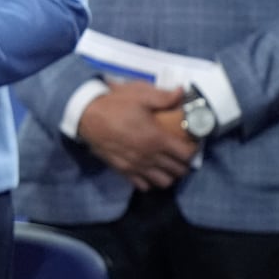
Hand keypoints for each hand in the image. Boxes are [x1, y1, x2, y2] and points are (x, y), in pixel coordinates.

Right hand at [76, 81, 197, 190]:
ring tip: (166, 164)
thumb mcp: (140, 95)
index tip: (190, 142)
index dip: (193, 149)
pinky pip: (143, 186)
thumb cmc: (114, 105)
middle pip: (178, 171)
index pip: (186, 154)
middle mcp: (149, 157)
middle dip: (184, 163)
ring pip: (163, 182)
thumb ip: (164, 97)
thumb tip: (182, 92)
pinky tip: (148, 170)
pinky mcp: (123, 171)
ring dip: (169, 174)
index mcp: (157, 139)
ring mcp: (136, 166)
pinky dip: (149, 181)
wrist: (86, 116)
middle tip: (180, 152)